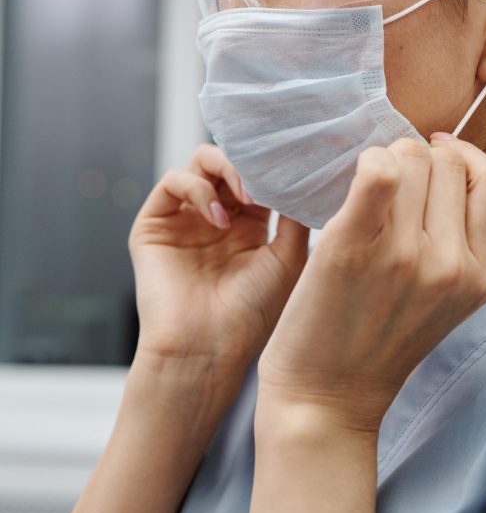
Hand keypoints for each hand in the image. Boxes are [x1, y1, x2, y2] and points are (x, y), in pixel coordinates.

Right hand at [127, 144, 309, 398]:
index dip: (274, 166)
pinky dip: (198, 188)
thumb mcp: (289, 258)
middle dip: (249, 163)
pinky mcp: (154, 225)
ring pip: (201, 163)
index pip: (258, 176)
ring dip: (226, 169)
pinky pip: (172, 181)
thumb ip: (296, 214)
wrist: (208, 350)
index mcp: (249, 226)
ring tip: (246, 198)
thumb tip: (305, 175)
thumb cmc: (252, 314)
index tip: (294, 162)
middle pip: (230, 162)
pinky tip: (219, 218)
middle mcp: (216, 219)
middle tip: (266, 181)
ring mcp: (184, 220)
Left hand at [256, 135, 485, 433]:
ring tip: (365, 186)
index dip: (465, 157)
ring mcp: (402, 255)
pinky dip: (367, 160)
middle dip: (418, 156)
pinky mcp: (351, 247)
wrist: (325, 401)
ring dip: (386, 157)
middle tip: (389, 179)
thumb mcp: (444, 302)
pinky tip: (351, 179)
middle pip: (447, 162)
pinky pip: (376, 172)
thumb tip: (447, 166)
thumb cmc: (376, 345)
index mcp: (478, 276)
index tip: (436, 158)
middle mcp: (449, 264)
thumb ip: (459, 245)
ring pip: (410, 156)